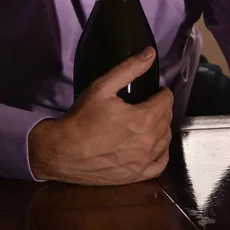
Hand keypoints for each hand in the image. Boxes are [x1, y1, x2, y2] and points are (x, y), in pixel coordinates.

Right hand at [28, 48, 172, 185]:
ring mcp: (143, 162)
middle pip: (167, 119)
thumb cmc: (82, 117)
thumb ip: (130, 68)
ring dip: (163, 127)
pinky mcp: (135, 176)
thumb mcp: (103, 86)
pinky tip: (154, 145)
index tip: (156, 90)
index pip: (166, 101)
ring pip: (165, 140)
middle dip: (162, 108)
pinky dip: (161, 152)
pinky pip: (160, 164)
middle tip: (152, 102)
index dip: (162, 92)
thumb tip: (151, 53)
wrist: (62, 151)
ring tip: (152, 120)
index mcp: (144, 118)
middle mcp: (149, 142)